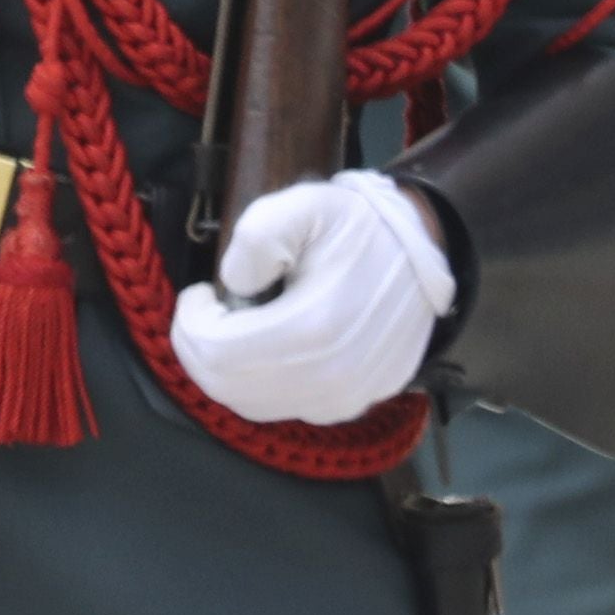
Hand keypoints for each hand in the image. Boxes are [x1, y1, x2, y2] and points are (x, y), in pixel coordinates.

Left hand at [170, 170, 456, 424]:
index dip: (189, 322)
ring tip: (238, 326)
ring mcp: (341, 399)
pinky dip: (259, 384)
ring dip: (227, 369)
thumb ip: (257, 235)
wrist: (425, 257)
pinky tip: (269, 346)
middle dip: (200, 347)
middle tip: (210, 311)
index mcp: (311, 328)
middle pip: (224, 386)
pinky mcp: (350, 406)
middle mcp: (327, 379)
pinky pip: (283, 409)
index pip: (214, 352)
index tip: (199, 293)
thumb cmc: (361, 229)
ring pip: (249, 405)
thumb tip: (232, 286)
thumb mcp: (307, 205)